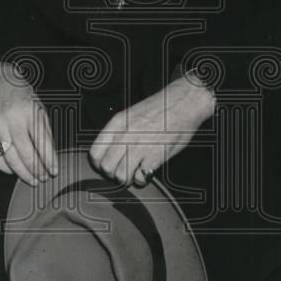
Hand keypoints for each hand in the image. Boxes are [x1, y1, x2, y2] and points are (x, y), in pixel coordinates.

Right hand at [0, 62, 57, 185]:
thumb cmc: (21, 95)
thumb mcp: (39, 108)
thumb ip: (44, 130)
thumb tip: (49, 155)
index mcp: (30, 113)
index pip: (42, 143)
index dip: (49, 160)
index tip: (54, 171)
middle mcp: (12, 120)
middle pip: (26, 154)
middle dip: (37, 170)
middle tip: (43, 178)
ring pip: (11, 159)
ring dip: (22, 173)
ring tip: (31, 179)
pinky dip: (5, 168)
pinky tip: (13, 171)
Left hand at [89, 76, 213, 186]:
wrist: (184, 102)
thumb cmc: (160, 109)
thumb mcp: (131, 115)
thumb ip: (118, 132)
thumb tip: (108, 153)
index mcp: (118, 123)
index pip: (95, 152)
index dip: (99, 164)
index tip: (107, 166)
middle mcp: (126, 134)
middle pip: (107, 167)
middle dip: (113, 174)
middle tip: (123, 172)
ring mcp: (141, 145)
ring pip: (121, 175)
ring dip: (127, 179)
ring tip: (134, 173)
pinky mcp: (156, 155)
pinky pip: (140, 177)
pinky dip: (142, 179)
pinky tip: (147, 171)